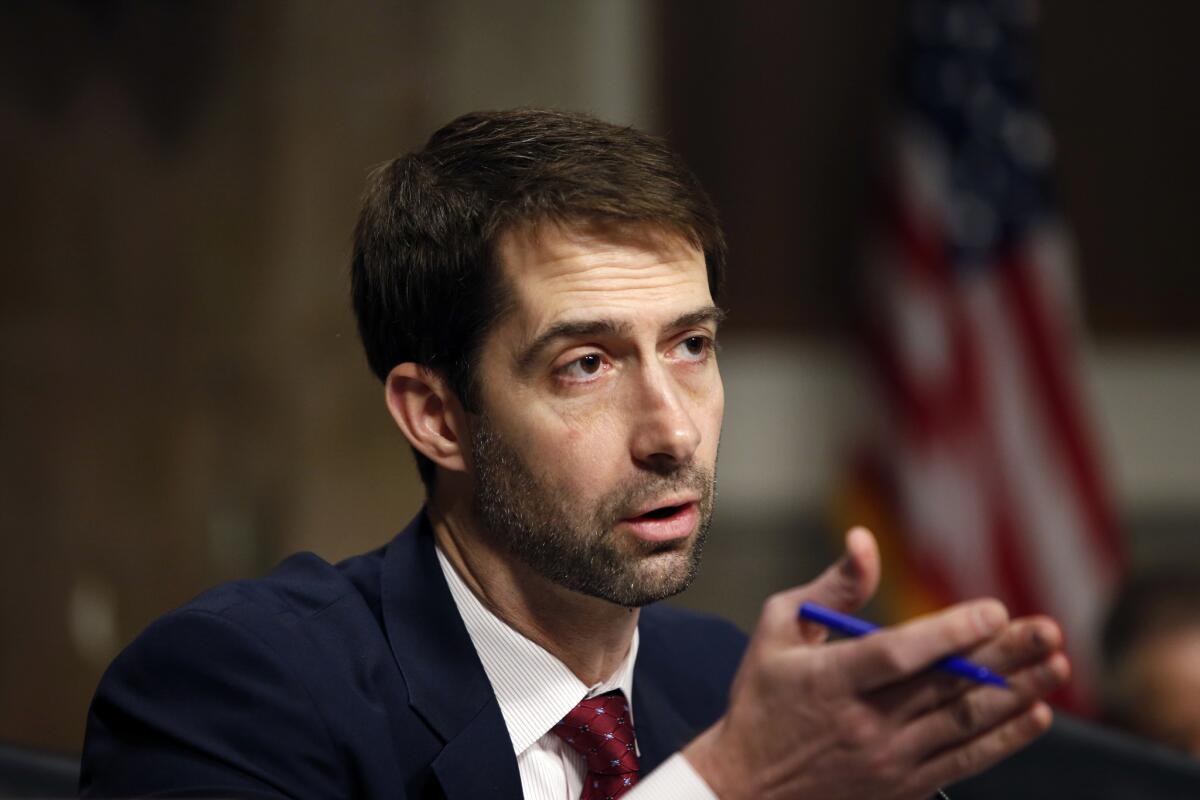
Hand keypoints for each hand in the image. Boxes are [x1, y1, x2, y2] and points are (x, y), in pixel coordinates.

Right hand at [683, 527, 1068, 799]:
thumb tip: (865, 541)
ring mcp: (889, 761)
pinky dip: (1005, 739)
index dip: (948, 633)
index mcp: (830, 681)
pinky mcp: (904, 787)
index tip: (993, 610)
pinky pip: (966, 761)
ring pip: (964, 723)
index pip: (896, 655)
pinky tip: (1036, 713)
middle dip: (1003, 656)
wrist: (749, 790)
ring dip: (1017, 693)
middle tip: (1049, 630)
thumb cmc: (763, 698)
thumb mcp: (778, 631)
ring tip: (1057, 664)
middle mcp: (864, 724)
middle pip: (945, 686)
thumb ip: (831, 588)